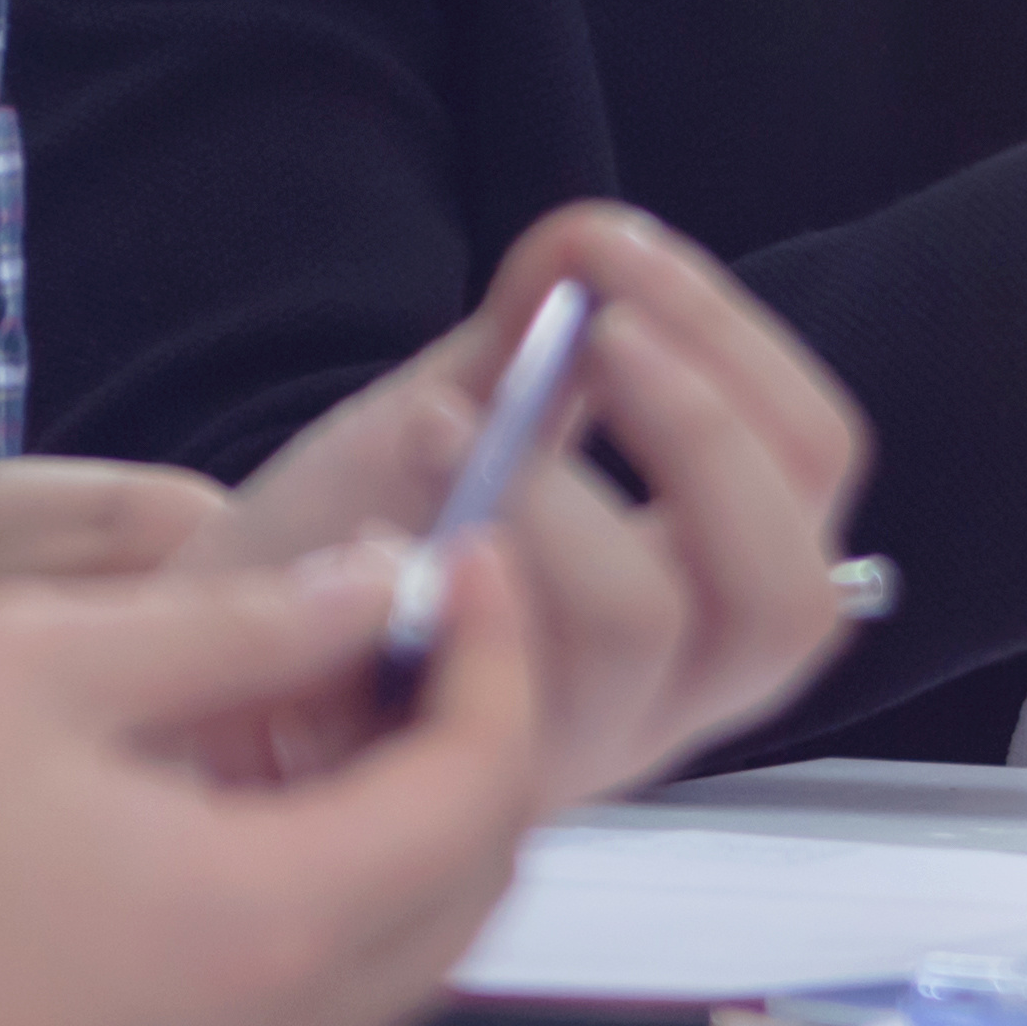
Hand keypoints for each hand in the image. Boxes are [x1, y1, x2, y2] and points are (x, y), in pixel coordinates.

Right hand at [0, 539, 561, 1025]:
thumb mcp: (41, 668)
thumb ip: (244, 625)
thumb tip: (379, 589)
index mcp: (269, 931)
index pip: (478, 790)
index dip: (494, 659)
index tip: (468, 565)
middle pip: (469, 894)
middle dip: (470, 747)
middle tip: (416, 629)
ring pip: (392, 966)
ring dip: (396, 836)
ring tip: (322, 708)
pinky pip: (299, 1023)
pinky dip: (316, 915)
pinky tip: (228, 821)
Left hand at [199, 208, 873, 798]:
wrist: (210, 668)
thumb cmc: (345, 552)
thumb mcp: (453, 420)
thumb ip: (528, 337)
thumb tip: (586, 238)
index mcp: (703, 589)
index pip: (816, 475)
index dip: (744, 352)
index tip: (623, 255)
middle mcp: (666, 691)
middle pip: (791, 597)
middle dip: (707, 435)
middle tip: (601, 336)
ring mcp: (572, 749)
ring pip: (642, 628)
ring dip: (552, 490)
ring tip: (442, 417)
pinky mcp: (461, 787)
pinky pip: (497, 681)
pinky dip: (443, 564)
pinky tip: (374, 511)